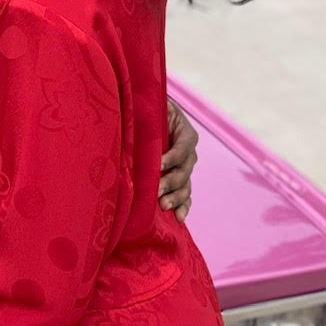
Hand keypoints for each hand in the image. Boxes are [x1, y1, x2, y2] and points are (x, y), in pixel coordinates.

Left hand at [160, 98, 198, 222]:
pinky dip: (184, 206)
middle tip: (157, 190)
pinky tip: (179, 217)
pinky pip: (186, 195)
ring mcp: (185, 168)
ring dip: (176, 197)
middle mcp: (189, 152)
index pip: (182, 148)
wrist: (150, 117)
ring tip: (164, 205)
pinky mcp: (180, 179)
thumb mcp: (153, 107)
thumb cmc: (149, 110)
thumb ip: (150, 111)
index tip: (159, 164)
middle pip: (184, 170)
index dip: (172, 157)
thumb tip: (137, 111)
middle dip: (171, 182)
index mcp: (185, 133)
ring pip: (185, 185)